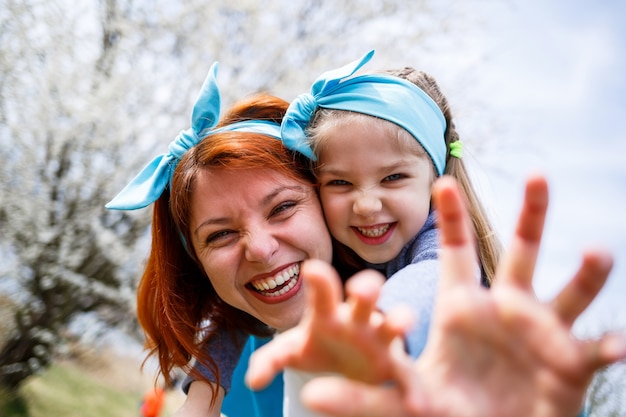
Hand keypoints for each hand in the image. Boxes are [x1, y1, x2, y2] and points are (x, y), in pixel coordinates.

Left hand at [245, 259, 413, 389]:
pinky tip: (416, 397)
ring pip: (393, 322)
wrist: (348, 365)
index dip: (319, 281)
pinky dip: (412, 381)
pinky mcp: (396, 362)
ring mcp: (380, 337)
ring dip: (399, 319)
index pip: (322, 293)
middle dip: (365, 288)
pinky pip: (407, 368)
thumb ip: (271, 360)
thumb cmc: (318, 347)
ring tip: (402, 323)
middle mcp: (356, 318)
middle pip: (364, 296)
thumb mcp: (292, 351)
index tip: (312, 268)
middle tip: (361, 288)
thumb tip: (252, 380)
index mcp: (327, 313)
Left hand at [299, 174, 625, 416]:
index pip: (456, 254)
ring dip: (585, 274)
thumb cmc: (446, 410)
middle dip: (532, 215)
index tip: (441, 180)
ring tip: (599, 252)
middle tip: (538, 175)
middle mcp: (505, 309)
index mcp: (464, 307)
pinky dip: (610, 346)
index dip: (449, 219)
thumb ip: (361, 398)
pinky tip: (621, 344)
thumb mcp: (403, 401)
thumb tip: (310, 396)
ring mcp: (541, 333)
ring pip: (568, 292)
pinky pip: (595, 350)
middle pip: (521, 252)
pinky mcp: (570, 366)